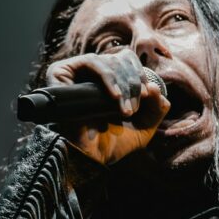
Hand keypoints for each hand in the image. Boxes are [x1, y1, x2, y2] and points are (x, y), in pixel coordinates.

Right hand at [43, 48, 169, 165]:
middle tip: (133, 109)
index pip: (128, 61)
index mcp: (110, 80)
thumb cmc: (111, 144)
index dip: (140, 75)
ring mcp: (76, 70)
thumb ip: (156, 108)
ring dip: (123, 86)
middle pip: (121, 60)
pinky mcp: (62, 70)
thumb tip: (155, 86)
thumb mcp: (143, 126)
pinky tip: (115, 98)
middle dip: (133, 84)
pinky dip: (108, 79)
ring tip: (124, 111)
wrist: (87, 159)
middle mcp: (92, 72)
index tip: (147, 96)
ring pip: (109, 62)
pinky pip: (91, 62)